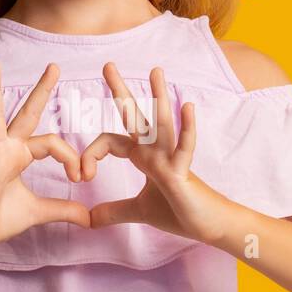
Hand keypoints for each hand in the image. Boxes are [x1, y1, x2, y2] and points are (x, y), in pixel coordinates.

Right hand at [0, 59, 90, 252]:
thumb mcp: (39, 212)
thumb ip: (62, 209)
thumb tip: (88, 218)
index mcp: (20, 155)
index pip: (52, 143)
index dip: (70, 157)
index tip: (81, 178)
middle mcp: (7, 149)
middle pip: (26, 113)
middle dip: (41, 89)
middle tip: (54, 65)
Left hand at [79, 63, 232, 246]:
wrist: (209, 226)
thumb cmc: (180, 212)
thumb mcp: (139, 211)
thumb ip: (114, 211)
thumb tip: (90, 220)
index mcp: (144, 156)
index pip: (109, 142)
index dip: (90, 155)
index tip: (81, 176)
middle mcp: (155, 151)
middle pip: (134, 116)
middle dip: (120, 91)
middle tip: (108, 65)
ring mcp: (170, 158)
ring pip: (161, 123)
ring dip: (157, 97)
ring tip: (155, 70)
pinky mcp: (183, 172)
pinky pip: (185, 147)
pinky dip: (187, 128)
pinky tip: (187, 107)